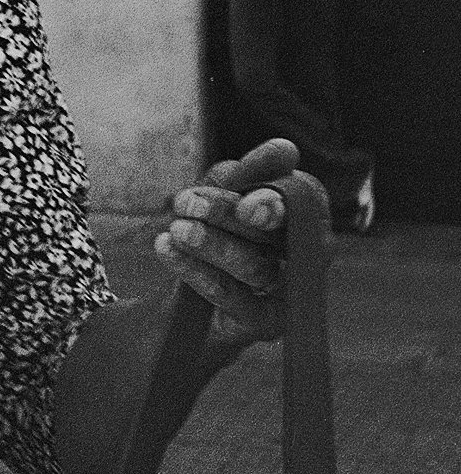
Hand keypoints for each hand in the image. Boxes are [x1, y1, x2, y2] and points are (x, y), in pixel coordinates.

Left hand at [154, 138, 294, 344]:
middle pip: (275, 233)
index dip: (277, 195)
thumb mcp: (215, 193)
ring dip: (210, 243)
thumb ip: (243, 173)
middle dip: (229, 214)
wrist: (181, 294)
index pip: (306, 199)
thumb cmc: (208, 228)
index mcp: (299, 216)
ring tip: (176, 229)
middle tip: (186, 202)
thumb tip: (286, 149)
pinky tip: (167, 250)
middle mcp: (304, 255)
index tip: (245, 199)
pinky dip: (198, 272)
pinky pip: (235, 298)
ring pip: (255, 266)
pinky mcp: (264, 324)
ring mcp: (286, 293)